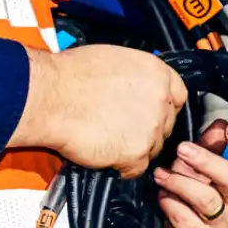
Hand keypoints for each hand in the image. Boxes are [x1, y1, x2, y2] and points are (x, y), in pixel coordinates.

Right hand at [9, 44, 186, 178]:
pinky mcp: (136, 153)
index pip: (178, 95)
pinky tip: (102, 152)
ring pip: (152, 148)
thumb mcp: (113, 59)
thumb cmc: (70, 74)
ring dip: (134, 148)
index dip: (163, 106)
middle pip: (166, 124)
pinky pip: (135, 168)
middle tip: (123, 128)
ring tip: (107, 139)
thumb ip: (135, 76)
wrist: (50, 97)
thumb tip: (134, 87)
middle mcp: (160, 99)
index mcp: (157, 72)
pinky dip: (120, 165)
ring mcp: (151, 128)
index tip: (151, 112)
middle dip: (147, 128)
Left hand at [152, 118, 227, 227]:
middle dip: (206, 161)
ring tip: (161, 174)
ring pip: (206, 199)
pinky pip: (186, 219)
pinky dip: (170, 204)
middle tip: (182, 148)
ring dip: (179, 182)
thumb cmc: (194, 190)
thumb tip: (219, 125)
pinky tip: (163, 196)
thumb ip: (210, 145)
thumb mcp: (202, 165)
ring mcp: (222, 222)